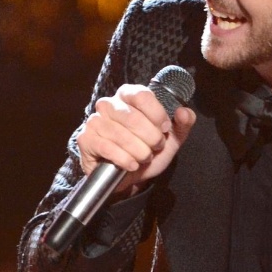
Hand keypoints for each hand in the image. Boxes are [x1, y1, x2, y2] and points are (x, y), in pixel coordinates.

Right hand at [75, 83, 197, 195]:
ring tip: (143, 157)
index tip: (164, 130)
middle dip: (150, 138)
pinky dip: (124, 159)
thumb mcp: (171, 138)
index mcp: (128, 95)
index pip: (142, 95)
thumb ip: (183, 123)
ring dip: (139, 151)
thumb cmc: (147, 149)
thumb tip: (185, 112)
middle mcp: (108, 104)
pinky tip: (131, 165)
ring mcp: (95, 121)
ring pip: (121, 135)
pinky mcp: (86, 139)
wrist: (129, 175)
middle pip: (133, 117)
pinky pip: (107, 147)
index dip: (157, 115)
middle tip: (154, 148)